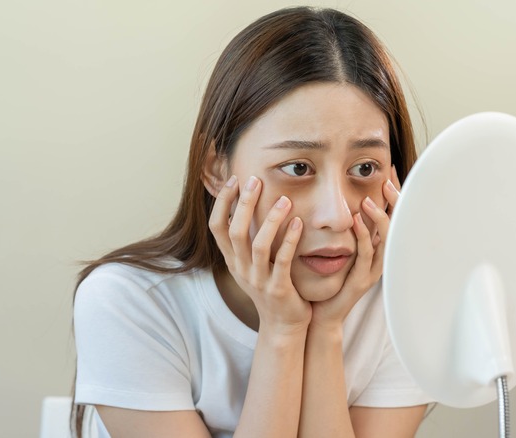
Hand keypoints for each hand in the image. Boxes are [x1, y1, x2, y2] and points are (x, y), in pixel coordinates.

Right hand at [209, 175, 310, 333]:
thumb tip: (247, 203)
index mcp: (233, 260)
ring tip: (285, 200)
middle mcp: (241, 269)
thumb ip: (248, 239)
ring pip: (258, 246)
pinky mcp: (278, 289)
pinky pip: (283, 261)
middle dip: (244, 204)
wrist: (283, 325)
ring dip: (271, 220)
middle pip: (235, 232)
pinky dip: (290, 241)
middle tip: (255, 180)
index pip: (217, 227)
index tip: (234, 180)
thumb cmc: (271, 286)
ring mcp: (258, 280)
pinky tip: (298, 223)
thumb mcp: (252, 263)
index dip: (222, 203)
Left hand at [310, 166, 401, 327]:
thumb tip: (345, 197)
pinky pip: (365, 254)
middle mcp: (380, 259)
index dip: (395, 196)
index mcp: (377, 249)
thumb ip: (347, 228)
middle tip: (387, 182)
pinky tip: (356, 221)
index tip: (391, 172)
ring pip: (385, 239)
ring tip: (368, 200)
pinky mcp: (361, 280)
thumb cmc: (328, 280)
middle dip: (395, 203)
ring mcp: (373, 270)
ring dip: (378, 218)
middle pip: (397, 226)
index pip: (393, 217)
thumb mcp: (342, 248)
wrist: (321, 314)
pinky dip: (363, 236)